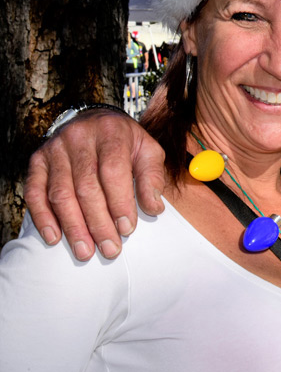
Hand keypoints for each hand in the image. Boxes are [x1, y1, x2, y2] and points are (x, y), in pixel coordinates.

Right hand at [24, 109, 165, 259]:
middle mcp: (79, 138)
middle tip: (109, 249)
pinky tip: (54, 237)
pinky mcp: (37, 161)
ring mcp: (55, 149)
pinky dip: (43, 217)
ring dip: (73, 226)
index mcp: (111, 133)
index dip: (120, 202)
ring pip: (61, 193)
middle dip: (98, 222)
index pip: (113, 171)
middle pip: (86, 186)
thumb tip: (154, 208)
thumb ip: (152, 177)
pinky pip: (34, 192)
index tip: (127, 229)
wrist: (94, 121)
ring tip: (85, 251)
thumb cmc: (125, 142)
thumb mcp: (148, 151)